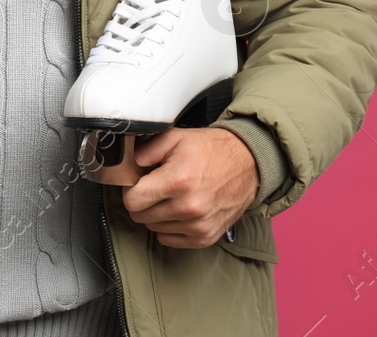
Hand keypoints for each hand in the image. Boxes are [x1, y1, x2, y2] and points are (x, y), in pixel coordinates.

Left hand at [120, 127, 258, 248]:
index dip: (131, 190)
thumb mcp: (176, 137)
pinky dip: (170, 226)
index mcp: (177, 181)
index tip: (139, 184)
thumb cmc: (211, 150)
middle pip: (141, 217)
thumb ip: (146, 150)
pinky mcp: (206, 237)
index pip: (132, 201)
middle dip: (143, 202)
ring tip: (173, 196)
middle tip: (157, 187)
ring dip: (157, 214)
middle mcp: (188, 207)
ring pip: (154, 229)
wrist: (248, 164)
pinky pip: (170, 240)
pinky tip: (180, 209)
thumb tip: (128, 165)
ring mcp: (198, 225)